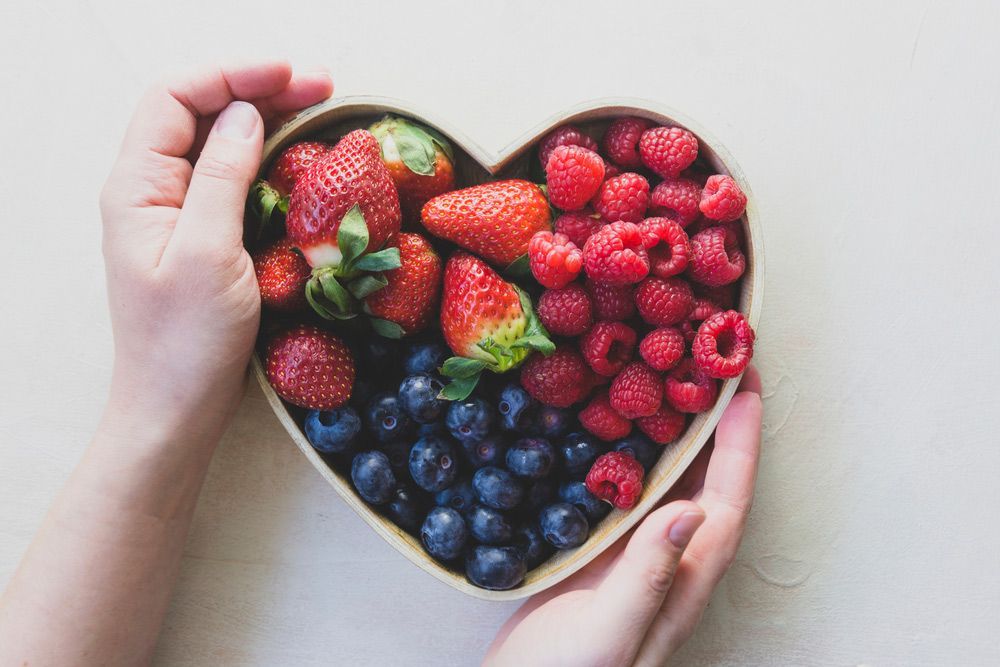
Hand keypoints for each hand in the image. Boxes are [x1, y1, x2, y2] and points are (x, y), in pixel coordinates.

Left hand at [99, 60, 331, 442]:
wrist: (177, 408)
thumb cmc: (185, 342)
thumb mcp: (207, 253)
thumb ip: (222, 176)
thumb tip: (245, 113)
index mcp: (137, 186)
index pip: (175, 98)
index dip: (230, 74)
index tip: (288, 74)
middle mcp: (153, 190)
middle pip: (201, 113)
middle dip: (260, 89)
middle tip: (324, 87)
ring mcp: (179, 212)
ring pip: (221, 143)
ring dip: (269, 119)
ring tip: (322, 109)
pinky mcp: (205, 235)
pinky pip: (235, 179)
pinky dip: (270, 159)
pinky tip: (303, 158)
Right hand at [485, 367, 762, 665]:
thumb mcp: (609, 634)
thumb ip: (649, 578)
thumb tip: (693, 509)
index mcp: (683, 581)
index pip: (726, 500)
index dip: (740, 443)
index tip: (744, 386)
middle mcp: (669, 564)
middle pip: (708, 483)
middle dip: (719, 425)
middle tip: (714, 365)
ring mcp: (635, 559)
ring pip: (670, 484)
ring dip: (680, 434)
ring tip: (674, 381)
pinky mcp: (601, 556)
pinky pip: (629, 492)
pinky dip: (631, 454)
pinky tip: (615, 431)